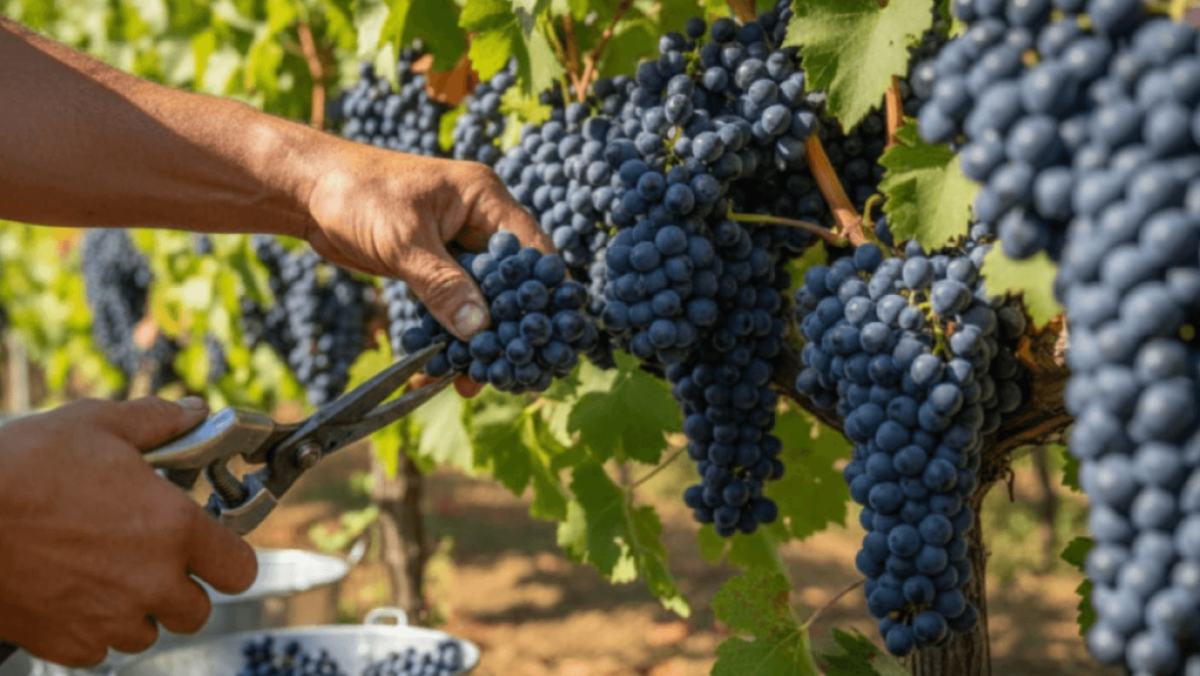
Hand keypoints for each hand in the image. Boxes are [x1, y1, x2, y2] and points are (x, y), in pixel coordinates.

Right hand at [0, 397, 257, 666]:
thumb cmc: (20, 467)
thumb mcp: (96, 424)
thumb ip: (159, 420)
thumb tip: (193, 412)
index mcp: (173, 528)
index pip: (240, 569)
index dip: (229, 558)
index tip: (212, 547)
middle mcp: (151, 581)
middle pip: (196, 610)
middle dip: (182, 586)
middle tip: (151, 558)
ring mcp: (109, 619)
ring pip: (148, 632)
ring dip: (138, 610)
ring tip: (106, 573)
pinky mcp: (67, 644)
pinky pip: (100, 650)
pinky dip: (94, 629)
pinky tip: (73, 592)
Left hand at [305, 150, 550, 396]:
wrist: (307, 190)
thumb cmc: (355, 195)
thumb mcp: (403, 241)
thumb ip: (442, 284)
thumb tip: (479, 328)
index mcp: (484, 200)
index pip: (531, 250)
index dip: (542, 293)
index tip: (548, 336)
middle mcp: (478, 222)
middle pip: (510, 281)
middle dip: (510, 326)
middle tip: (515, 370)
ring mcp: (456, 246)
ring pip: (481, 299)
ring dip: (478, 338)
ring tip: (475, 380)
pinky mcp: (433, 267)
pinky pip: (452, 305)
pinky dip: (448, 335)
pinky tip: (442, 368)